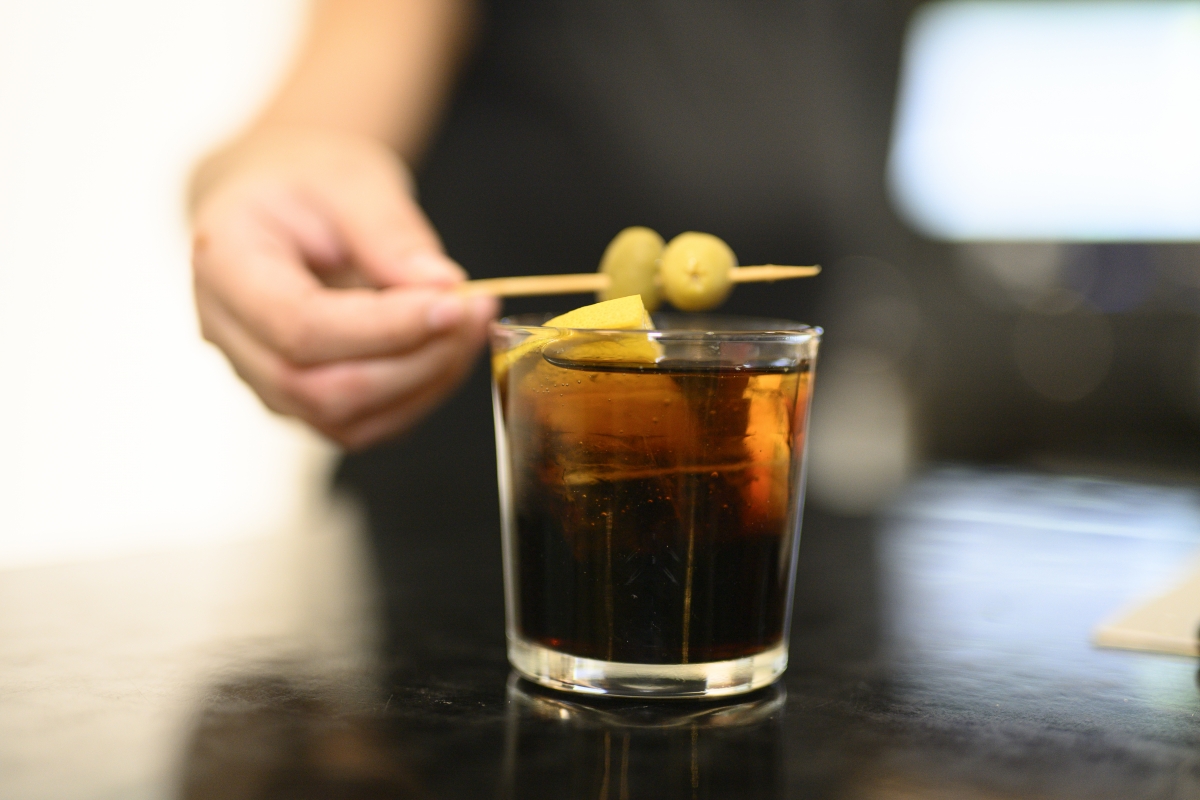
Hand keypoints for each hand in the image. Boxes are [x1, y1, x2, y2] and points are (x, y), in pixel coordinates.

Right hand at [190, 128, 496, 448]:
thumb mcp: (350, 178)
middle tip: (473, 312)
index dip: (383, 328)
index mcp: (224, 264)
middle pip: (318, 389)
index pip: (298, 326)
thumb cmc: (307, 184)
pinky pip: (367, 424)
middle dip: (412, 362)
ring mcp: (262, 378)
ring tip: (473, 322)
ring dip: (425, 382)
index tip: (452, 304)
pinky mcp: (303, 401)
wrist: (282, 204)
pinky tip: (451, 345)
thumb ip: (389, 231)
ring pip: (347, 420)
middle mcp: (229, 335)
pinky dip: (421, 393)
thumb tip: (440, 288)